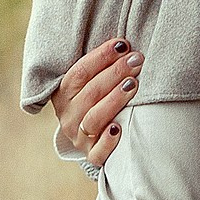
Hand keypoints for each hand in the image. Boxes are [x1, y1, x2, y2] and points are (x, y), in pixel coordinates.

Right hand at [48, 37, 143, 171]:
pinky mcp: (92, 156)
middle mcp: (68, 116)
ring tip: (133, 84)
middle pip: (91, 92)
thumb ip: (99, 66)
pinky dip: (108, 141)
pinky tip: (119, 128)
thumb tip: (123, 43)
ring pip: (94, 118)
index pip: (80, 72)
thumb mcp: (90, 82)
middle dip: (115, 73)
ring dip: (115, 99)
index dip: (101, 57)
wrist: (91, 138)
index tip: (123, 45)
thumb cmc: (97, 99)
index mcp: (63, 94)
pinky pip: (98, 152)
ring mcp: (79, 137)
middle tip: (137, 60)